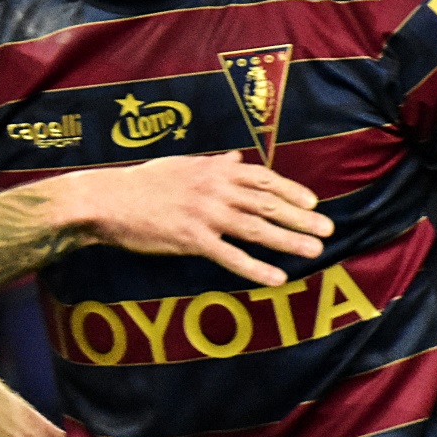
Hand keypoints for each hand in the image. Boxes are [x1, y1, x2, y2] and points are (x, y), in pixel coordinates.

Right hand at [61, 152, 332, 285]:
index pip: (263, 178)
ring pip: (257, 228)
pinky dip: (256, 268)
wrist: (107, 200)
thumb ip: (213, 163)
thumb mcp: (181, 165)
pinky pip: (231, 256)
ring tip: (315, 250)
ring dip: (289, 240)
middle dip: (302, 217)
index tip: (312, 202)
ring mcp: (205, 214)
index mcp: (214, 169)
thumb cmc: (142, 183)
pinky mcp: (191, 240)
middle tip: (328, 229)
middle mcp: (215, 189)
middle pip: (268, 203)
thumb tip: (236, 157)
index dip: (291, 190)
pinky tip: (277, 278)